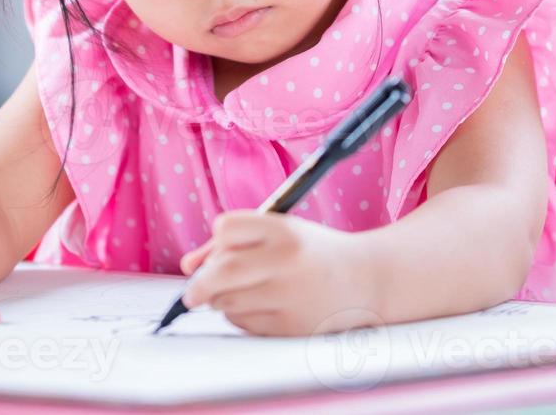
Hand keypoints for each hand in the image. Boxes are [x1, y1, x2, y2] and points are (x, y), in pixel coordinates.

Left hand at [178, 211, 382, 336]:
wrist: (366, 280)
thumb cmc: (311, 253)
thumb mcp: (279, 233)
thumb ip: (231, 244)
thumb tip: (188, 268)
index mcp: (284, 230)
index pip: (226, 228)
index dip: (217, 240)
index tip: (219, 249)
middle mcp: (287, 261)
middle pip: (221, 272)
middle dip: (199, 286)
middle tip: (191, 294)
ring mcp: (290, 296)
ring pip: (227, 302)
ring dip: (221, 300)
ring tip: (244, 292)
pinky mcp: (290, 326)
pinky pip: (243, 323)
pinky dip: (240, 316)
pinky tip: (262, 307)